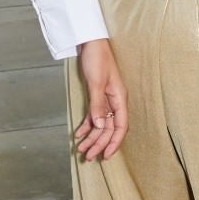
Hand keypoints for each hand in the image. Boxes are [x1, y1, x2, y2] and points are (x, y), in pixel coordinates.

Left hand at [72, 37, 128, 160]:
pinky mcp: (97, 96)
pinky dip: (86, 125)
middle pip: (108, 128)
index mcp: (119, 99)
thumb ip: (98, 105)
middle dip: (99, 143)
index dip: (114, 142)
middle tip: (88, 157)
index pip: (120, 126)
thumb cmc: (97, 59)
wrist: (91, 42)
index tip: (106, 155)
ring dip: (91, 137)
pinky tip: (78, 134)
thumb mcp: (96, 82)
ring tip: (81, 149)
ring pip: (100, 124)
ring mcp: (106, 99)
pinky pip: (93, 115)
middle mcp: (114, 102)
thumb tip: (99, 126)